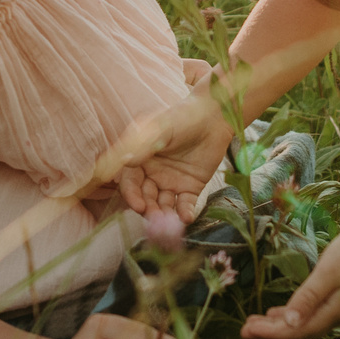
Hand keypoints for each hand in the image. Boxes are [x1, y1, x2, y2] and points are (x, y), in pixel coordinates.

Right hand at [92, 94, 237, 220]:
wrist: (214, 117)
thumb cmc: (182, 117)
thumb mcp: (160, 129)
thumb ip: (143, 146)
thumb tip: (125, 162)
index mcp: (140, 160)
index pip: (130, 182)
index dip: (132, 195)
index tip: (138, 205)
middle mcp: (152, 174)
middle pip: (145, 197)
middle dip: (148, 209)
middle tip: (154, 219)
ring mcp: (171, 182)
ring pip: (163, 204)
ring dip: (164, 214)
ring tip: (169, 222)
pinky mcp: (190, 188)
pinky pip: (185, 204)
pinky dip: (184, 212)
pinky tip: (186, 217)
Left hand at [239, 213, 339, 338]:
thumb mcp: (329, 271)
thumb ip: (309, 297)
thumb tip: (289, 323)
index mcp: (334, 311)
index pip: (296, 331)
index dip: (270, 334)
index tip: (246, 332)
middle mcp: (336, 315)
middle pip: (299, 332)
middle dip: (270, 333)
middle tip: (243, 332)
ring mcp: (339, 307)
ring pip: (304, 324)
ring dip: (279, 325)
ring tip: (254, 324)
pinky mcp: (339, 297)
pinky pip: (310, 314)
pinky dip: (292, 315)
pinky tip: (278, 313)